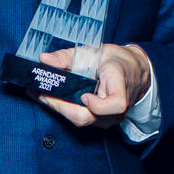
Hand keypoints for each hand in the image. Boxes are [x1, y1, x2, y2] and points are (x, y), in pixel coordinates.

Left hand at [36, 42, 151, 129]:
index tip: (84, 96)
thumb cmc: (115, 61)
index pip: (115, 104)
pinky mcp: (101, 121)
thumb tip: (44, 59)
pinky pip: (81, 120)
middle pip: (87, 117)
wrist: (133, 72)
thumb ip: (67, 56)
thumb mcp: (93, 51)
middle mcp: (116, 107)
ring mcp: (109, 117)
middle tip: (39, 92)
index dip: (97, 105)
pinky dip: (64, 110)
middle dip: (60, 106)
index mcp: (119, 85)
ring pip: (81, 120)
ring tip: (40, 93)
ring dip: (59, 108)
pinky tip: (52, 99)